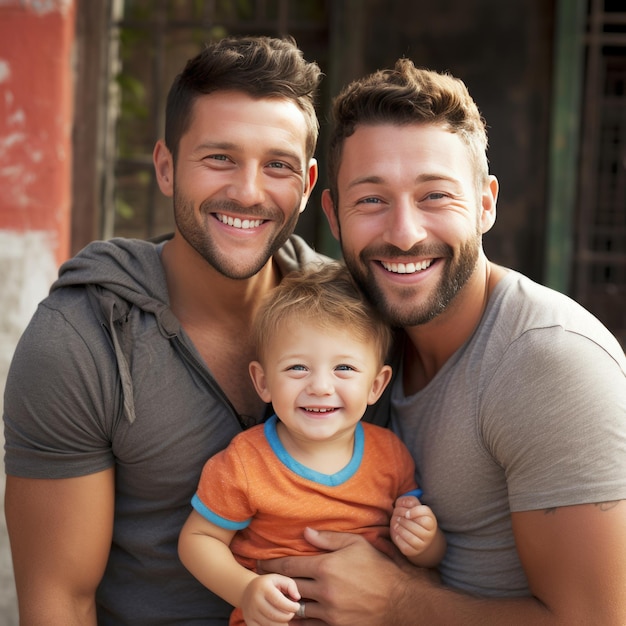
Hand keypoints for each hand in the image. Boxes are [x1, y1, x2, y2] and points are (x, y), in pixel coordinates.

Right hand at [241, 573, 300, 625]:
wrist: (246, 590)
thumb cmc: (267, 585)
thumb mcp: (278, 578)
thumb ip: (290, 585)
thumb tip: (297, 597)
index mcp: (263, 588)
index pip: (279, 601)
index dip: (291, 606)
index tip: (296, 606)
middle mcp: (256, 601)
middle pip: (276, 616)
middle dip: (288, 616)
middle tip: (291, 612)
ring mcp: (251, 613)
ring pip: (271, 625)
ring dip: (282, 623)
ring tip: (284, 616)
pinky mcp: (249, 622)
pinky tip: (277, 621)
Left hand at [259, 527, 428, 625]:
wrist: (399, 601)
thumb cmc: (377, 567)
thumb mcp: (356, 544)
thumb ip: (328, 538)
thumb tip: (305, 532)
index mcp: (326, 567)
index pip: (289, 566)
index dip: (271, 565)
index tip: (259, 564)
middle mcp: (324, 591)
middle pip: (288, 587)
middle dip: (272, 583)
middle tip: (260, 580)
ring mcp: (329, 613)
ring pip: (296, 609)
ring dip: (284, 603)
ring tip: (273, 598)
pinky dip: (298, 623)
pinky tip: (290, 618)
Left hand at [391, 495, 438, 558]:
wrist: (419, 538)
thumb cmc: (415, 518)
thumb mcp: (415, 507)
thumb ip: (409, 501)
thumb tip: (402, 502)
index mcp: (431, 521)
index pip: (425, 514)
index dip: (414, 512)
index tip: (407, 513)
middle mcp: (429, 535)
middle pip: (415, 526)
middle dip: (403, 520)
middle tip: (396, 516)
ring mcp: (422, 545)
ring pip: (410, 537)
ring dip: (400, 529)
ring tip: (395, 524)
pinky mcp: (413, 551)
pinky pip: (405, 546)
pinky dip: (398, 538)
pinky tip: (396, 533)